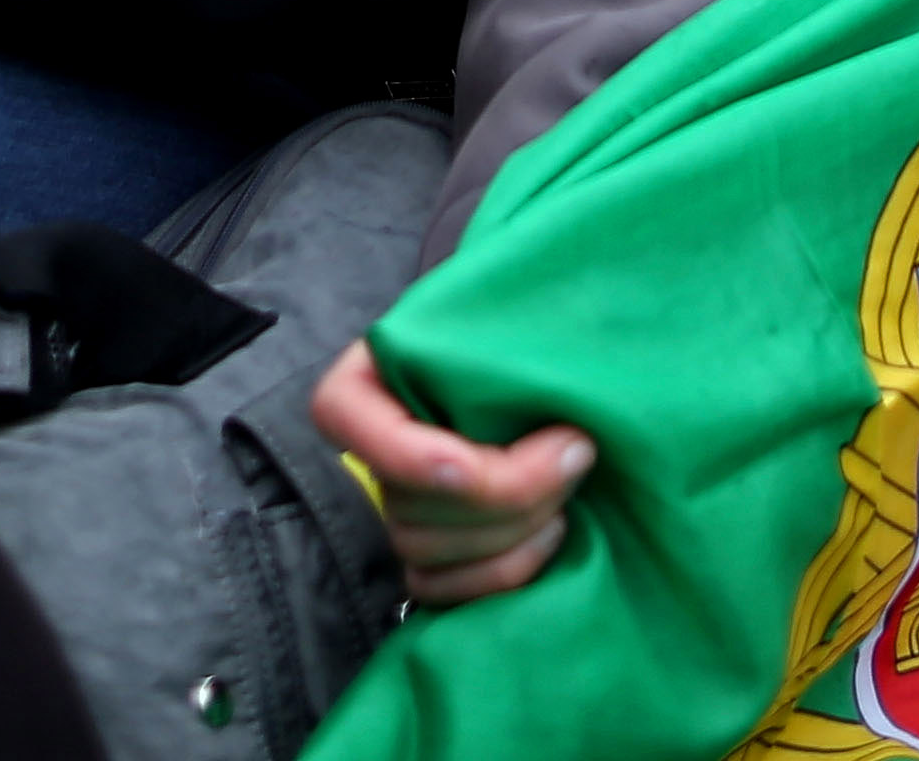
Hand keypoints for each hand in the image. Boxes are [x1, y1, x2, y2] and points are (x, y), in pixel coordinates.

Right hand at [313, 339, 591, 606]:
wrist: (541, 375)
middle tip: (575, 451)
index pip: (343, 419)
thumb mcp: (500, 327)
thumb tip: (551, 420)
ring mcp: (393, 510)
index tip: (479, 463)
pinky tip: (551, 533)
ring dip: (511, 532)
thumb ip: (501, 352)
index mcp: (359, 384)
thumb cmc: (517, 341)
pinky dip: (502, 575)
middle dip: (503, 492)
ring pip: (426, 552)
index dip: (413, 457)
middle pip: (405, 502)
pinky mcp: (426, 557)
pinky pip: (442, 592)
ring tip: (569, 494)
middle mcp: (364, 452)